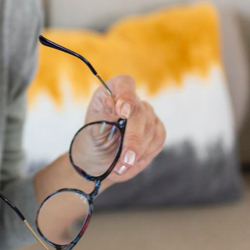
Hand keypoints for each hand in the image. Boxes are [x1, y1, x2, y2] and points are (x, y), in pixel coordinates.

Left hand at [83, 75, 166, 191]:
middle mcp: (130, 100)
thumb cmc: (92, 143)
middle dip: (133, 139)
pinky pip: (158, 139)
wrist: (99, 162)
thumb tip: (111, 101)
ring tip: (121, 165)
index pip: (124, 84)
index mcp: (110, 93)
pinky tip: (131, 162)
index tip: (123, 112)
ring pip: (151, 128)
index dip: (126, 95)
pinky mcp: (156, 129)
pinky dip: (145, 153)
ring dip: (137, 151)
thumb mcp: (92, 130)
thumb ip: (104, 115)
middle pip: (139, 112)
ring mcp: (145, 114)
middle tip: (125, 158)